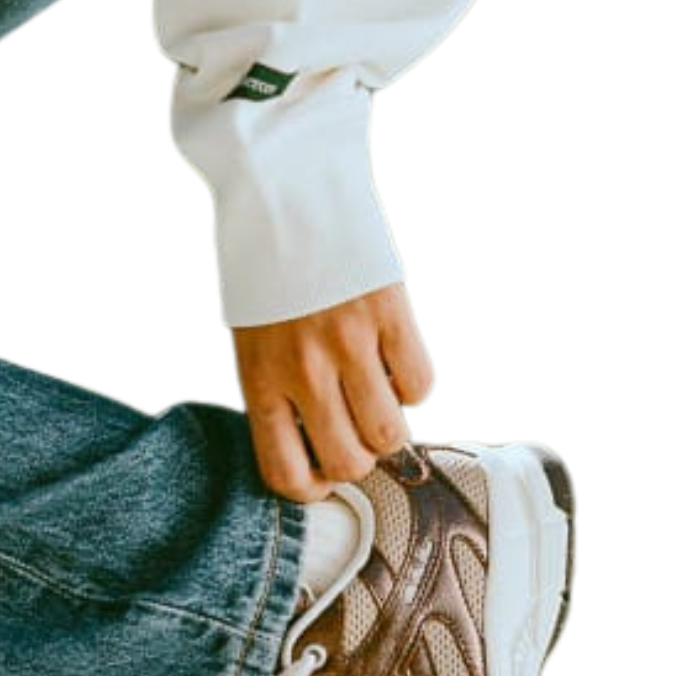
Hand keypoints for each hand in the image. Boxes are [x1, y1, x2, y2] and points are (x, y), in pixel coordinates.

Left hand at [231, 282, 434, 502]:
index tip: (324, 469)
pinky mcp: (389, 313)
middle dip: (360, 455)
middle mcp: (302, 371)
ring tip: (378, 393)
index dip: (314, 486)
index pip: (287, 474)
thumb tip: (327, 442)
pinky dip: (413, 381)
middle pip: (351, 463)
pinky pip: (421, 384)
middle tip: (357, 424)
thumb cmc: (266, 269)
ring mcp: (348, 344)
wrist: (285, 188)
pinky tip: (394, 356)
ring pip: (391, 434)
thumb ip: (282, 390)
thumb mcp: (253, 337)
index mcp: (259, 380)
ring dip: (391, 425)